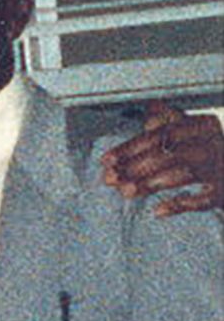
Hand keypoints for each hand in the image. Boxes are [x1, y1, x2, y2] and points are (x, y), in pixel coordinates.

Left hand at [101, 103, 223, 216]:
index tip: (107, 159)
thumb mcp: (196, 131)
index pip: (160, 134)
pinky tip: (158, 211)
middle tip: (110, 178)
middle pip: (167, 154)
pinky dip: (179, 204)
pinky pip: (202, 199)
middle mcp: (213, 143)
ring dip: (150, 183)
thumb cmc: (214, 150)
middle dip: (134, 166)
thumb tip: (148, 109)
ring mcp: (221, 168)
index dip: (131, 147)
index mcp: (202, 126)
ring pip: (181, 174)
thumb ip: (171, 121)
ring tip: (125, 191)